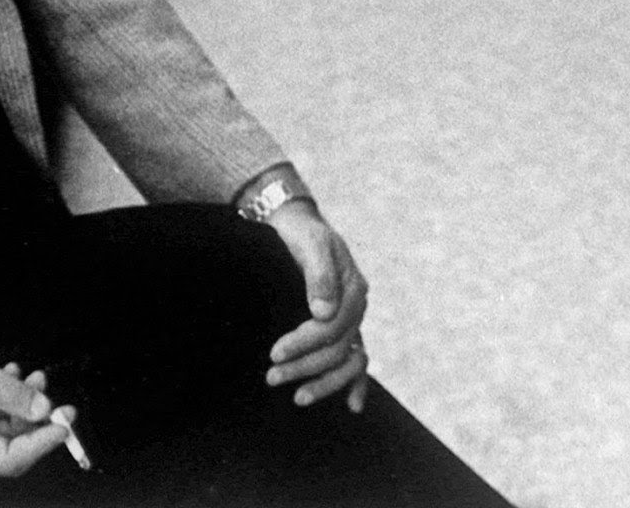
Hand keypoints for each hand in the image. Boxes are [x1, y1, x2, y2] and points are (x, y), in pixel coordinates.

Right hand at [0, 312, 69, 473]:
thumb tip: (42, 409)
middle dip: (35, 422)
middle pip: (7, 445)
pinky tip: (14, 373)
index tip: (63, 425)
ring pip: (1, 425)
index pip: (8, 460)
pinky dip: (6, 395)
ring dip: (23, 403)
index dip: (40, 445)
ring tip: (36, 377)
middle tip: (60, 402)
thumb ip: (9, 393)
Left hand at [264, 203, 369, 412]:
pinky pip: (353, 358)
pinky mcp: (341, 325)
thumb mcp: (310, 243)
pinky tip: (353, 405)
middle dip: (305, 366)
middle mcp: (357, 306)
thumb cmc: (302, 232)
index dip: (303, 343)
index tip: (275, 353)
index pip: (331, 327)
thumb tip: (323, 312)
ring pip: (344, 359)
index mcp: (354, 288)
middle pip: (336, 347)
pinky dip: (355, 382)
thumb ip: (318, 274)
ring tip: (297, 398)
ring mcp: (351, 318)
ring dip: (323, 381)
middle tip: (272, 377)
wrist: (298, 224)